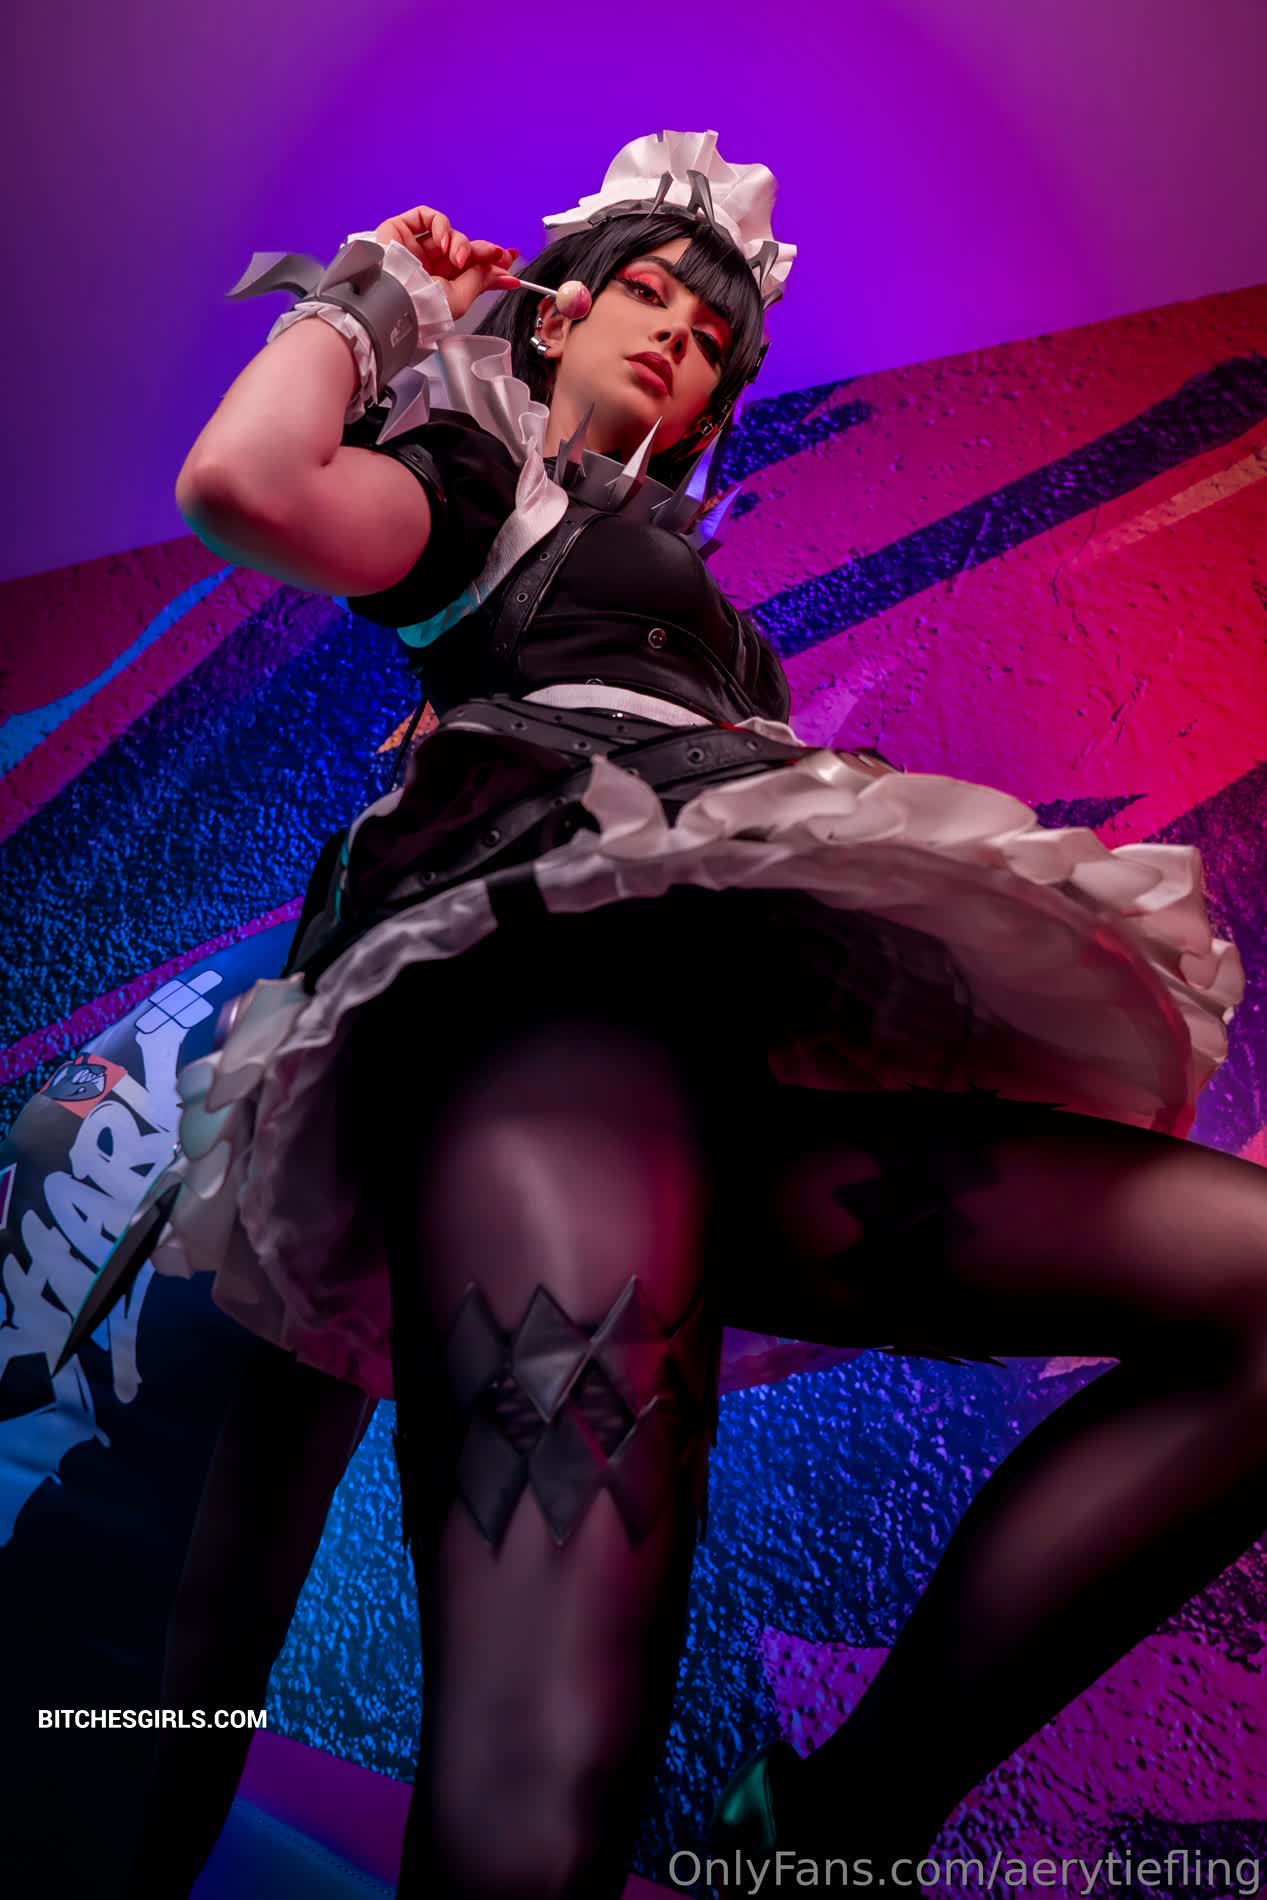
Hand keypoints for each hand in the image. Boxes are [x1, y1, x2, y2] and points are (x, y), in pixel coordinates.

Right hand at [373, 205, 521, 321]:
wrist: (394, 298)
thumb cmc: (420, 306)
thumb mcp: (461, 298)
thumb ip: (480, 280)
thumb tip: (500, 271)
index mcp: (439, 286)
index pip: (470, 270)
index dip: (491, 264)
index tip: (509, 262)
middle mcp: (428, 267)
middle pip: (463, 249)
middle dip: (482, 251)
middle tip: (497, 255)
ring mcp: (414, 248)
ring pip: (449, 234)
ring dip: (461, 243)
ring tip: (459, 257)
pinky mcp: (400, 230)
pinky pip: (427, 216)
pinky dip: (441, 225)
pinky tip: (444, 241)